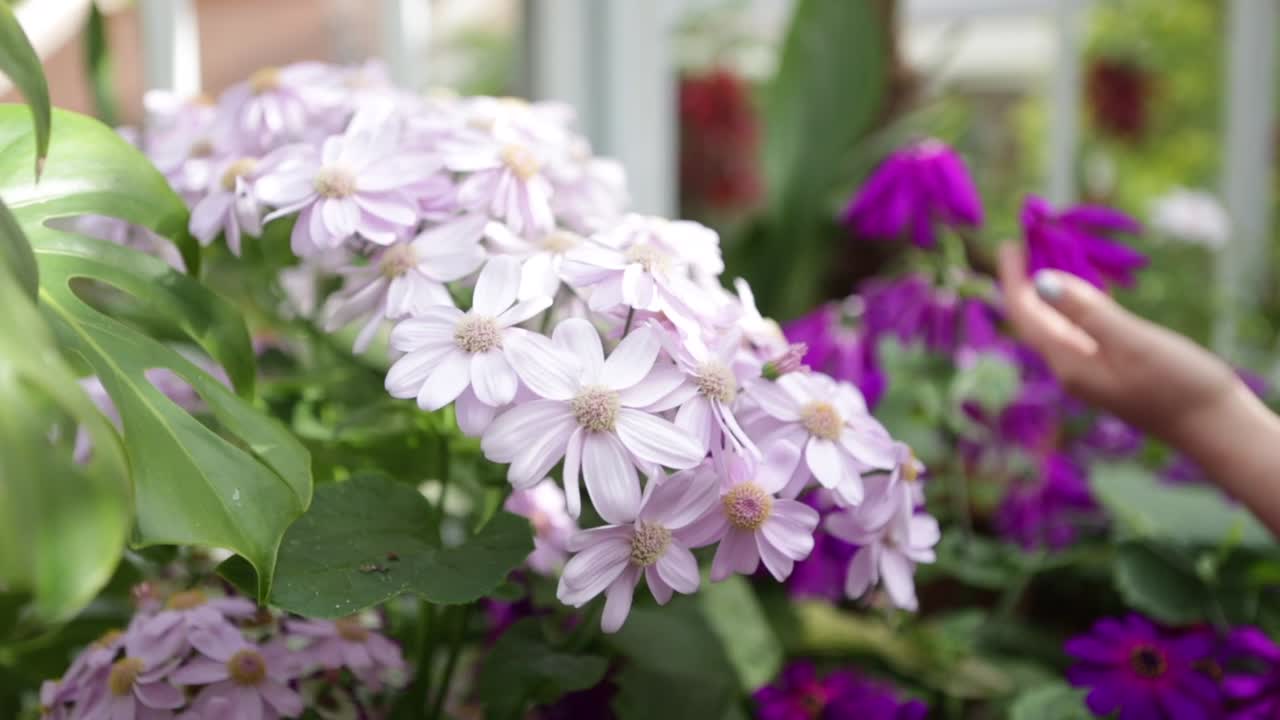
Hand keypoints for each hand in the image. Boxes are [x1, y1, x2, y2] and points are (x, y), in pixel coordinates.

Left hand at [997, 243, 1238, 442]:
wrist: (1216, 429)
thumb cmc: (1177, 385)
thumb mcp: (1130, 342)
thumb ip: (1086, 311)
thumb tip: (1040, 282)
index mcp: (1068, 363)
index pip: (1025, 315)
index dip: (1013, 279)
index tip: (1008, 244)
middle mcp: (1072, 368)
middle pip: (1036, 319)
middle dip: (1026, 283)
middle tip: (1027, 243)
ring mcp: (1092, 370)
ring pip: (1059, 323)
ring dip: (1052, 292)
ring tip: (1050, 257)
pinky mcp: (1114, 369)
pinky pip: (1083, 329)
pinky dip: (1080, 304)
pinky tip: (1087, 288)